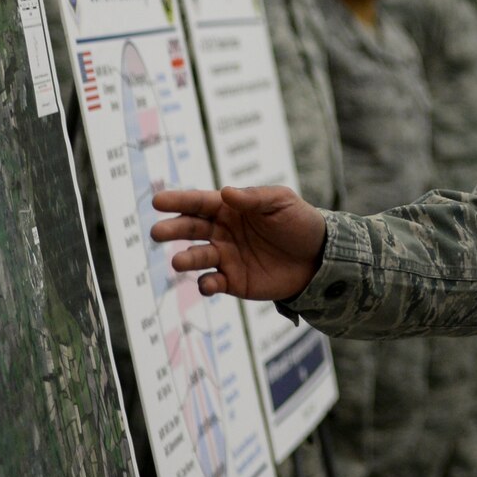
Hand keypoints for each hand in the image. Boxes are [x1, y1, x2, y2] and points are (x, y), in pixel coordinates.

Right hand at [150, 186, 327, 300]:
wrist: (319, 257)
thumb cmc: (299, 222)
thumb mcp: (281, 202)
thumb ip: (254, 198)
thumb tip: (226, 192)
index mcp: (230, 209)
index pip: (199, 203)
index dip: (178, 201)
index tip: (157, 201)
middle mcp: (222, 232)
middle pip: (191, 229)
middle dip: (173, 230)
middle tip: (157, 232)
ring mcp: (226, 257)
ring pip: (198, 257)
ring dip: (186, 259)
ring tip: (179, 261)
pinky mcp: (233, 281)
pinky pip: (212, 283)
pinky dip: (206, 284)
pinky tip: (208, 283)